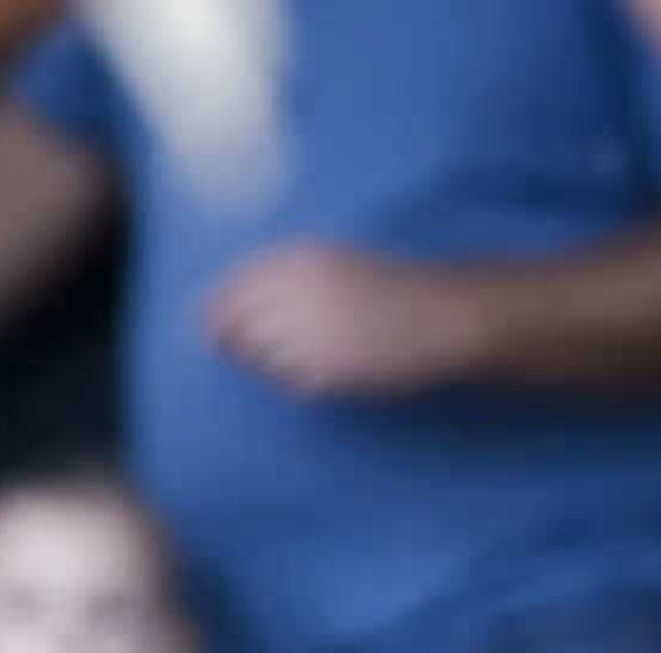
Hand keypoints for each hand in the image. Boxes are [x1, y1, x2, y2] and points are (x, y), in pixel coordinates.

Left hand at [207, 242, 500, 397]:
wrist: (447, 314)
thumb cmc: (393, 288)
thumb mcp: (337, 264)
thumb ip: (284, 280)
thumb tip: (220, 311)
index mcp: (298, 261)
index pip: (228, 291)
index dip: (215, 314)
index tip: (213, 331)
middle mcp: (295, 293)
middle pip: (233, 330)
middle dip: (239, 344)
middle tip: (264, 351)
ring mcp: (307, 334)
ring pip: (262, 360)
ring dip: (280, 362)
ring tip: (328, 349)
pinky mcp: (321, 370)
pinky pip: (293, 383)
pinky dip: (309, 380)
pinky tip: (343, 366)